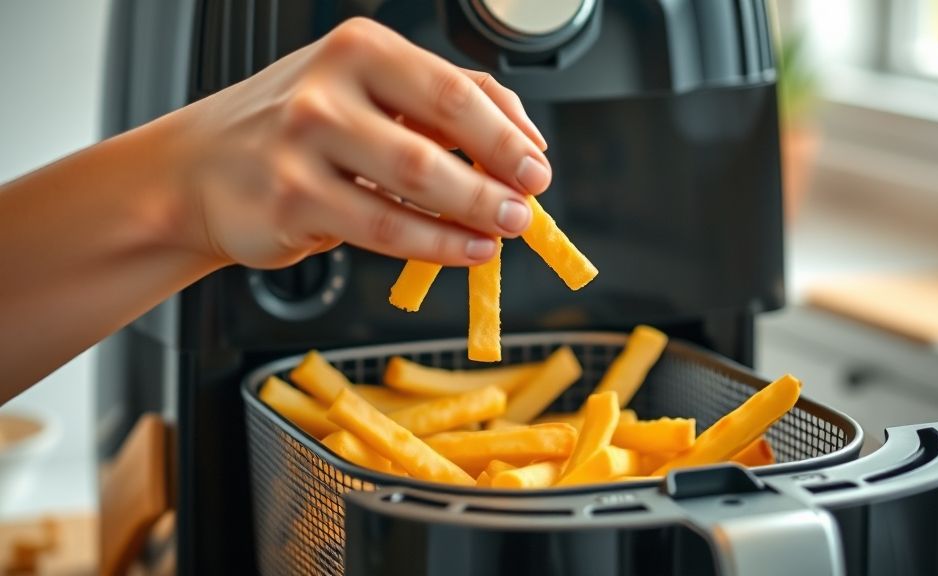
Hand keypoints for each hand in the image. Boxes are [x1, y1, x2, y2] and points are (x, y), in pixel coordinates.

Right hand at [167, 17, 549, 269]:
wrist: (198, 169)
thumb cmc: (293, 129)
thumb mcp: (362, 92)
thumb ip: (438, 104)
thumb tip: (520, 137)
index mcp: (360, 50)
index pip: (455, 88)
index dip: (508, 133)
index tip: (536, 165)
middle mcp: (329, 88)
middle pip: (439, 138)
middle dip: (498, 178)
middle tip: (527, 206)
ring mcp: (305, 144)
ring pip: (416, 187)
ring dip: (474, 214)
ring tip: (504, 232)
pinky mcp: (292, 201)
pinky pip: (385, 230)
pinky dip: (436, 244)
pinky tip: (465, 250)